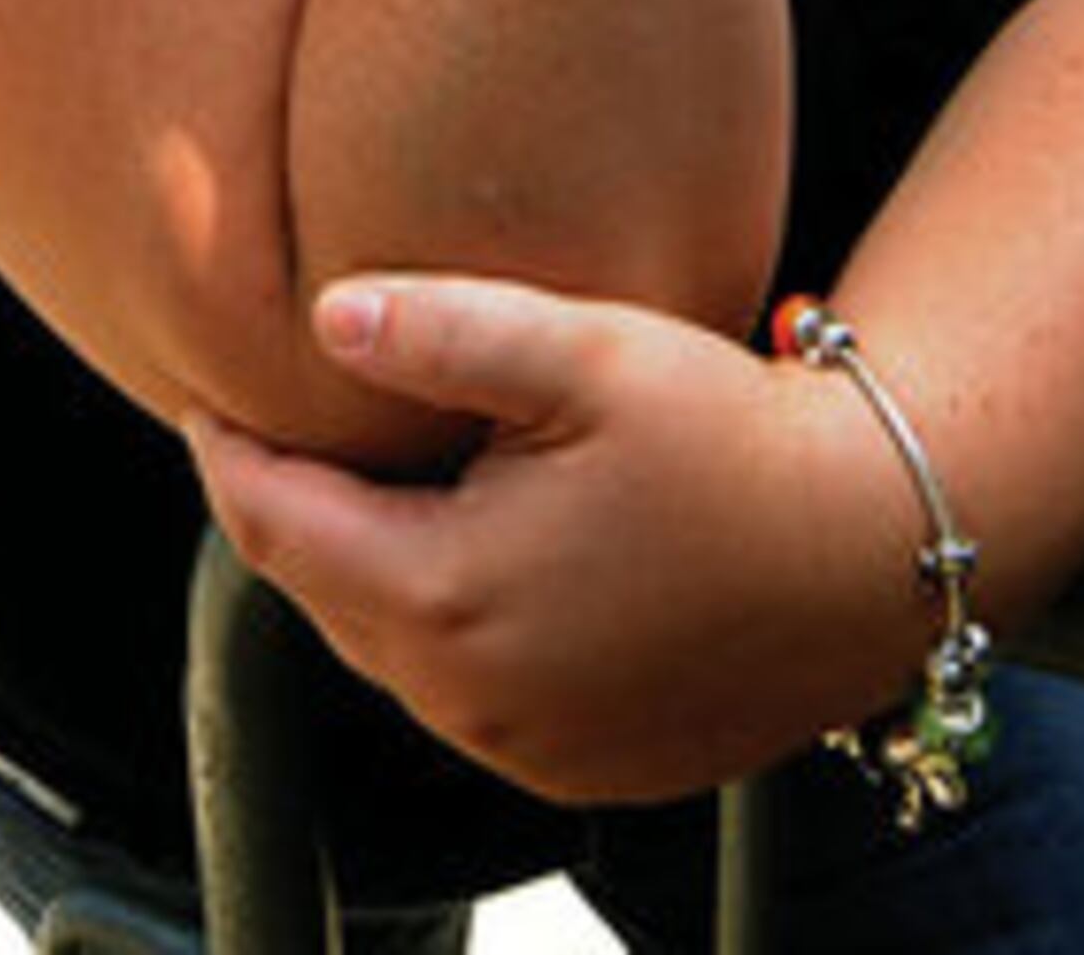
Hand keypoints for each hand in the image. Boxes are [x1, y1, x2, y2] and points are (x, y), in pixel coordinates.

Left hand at [186, 274, 925, 804]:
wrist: (876, 546)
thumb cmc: (732, 433)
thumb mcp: (590, 354)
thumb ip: (449, 331)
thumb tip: (326, 317)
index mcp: (446, 598)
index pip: (270, 526)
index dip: (227, 451)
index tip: (207, 391)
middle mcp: (468, 699)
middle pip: (322, 592)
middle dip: (295, 508)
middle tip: (282, 424)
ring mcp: (525, 748)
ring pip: (394, 648)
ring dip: (372, 569)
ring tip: (382, 478)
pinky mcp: (581, 766)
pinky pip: (468, 693)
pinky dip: (451, 626)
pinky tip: (483, 551)